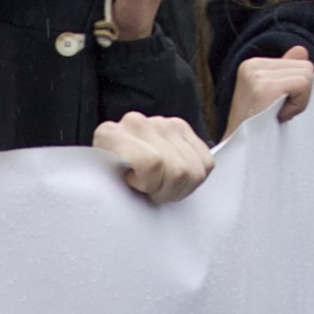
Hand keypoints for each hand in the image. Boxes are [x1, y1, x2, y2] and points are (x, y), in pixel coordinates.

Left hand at [91, 110, 210, 203]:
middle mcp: (136, 123)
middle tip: (150, 190)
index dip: (148, 184)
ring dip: (179, 187)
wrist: (118, 167)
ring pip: (193, 170)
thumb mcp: (107, 188)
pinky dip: (193, 179)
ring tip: (160, 184)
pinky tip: (173, 176)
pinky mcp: (182, 127)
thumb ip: (115, 187)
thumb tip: (133, 191)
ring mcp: (162, 123)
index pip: (151, 162)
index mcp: (109, 135)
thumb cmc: (112, 182)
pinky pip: (205, 163)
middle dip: (166, 190)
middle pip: (177, 170)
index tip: (134, 183)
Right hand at [227, 51, 312, 133]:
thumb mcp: (272, 96)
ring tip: (277, 114)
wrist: (240, 151)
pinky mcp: (265, 87)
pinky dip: (298, 104)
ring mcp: (257, 75)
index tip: (277, 106)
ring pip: (308, 74)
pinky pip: (303, 84)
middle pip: (306, 66)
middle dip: (300, 93)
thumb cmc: (257, 128)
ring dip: (299, 100)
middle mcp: (252, 65)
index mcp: (253, 64)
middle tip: (278, 112)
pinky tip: (280, 116)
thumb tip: (301, 50)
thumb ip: (285, 72)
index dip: (296, 89)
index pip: (298, 62)